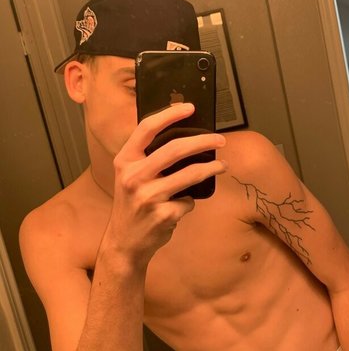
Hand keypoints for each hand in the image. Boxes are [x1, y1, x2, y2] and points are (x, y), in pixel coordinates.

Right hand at [101, 103, 226, 268]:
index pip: (146, 128)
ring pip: (190, 175)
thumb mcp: (129, 177)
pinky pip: (188, 201)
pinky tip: (182, 206)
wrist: (123, 243)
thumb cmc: (131, 204)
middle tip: (220, 140)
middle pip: (175, 149)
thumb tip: (185, 138)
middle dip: (203, 141)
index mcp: (124, 161)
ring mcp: (148, 196)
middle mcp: (133, 176)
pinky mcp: (163, 215)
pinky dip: (189, 201)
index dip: (169, 114)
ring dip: (212, 168)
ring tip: (223, 166)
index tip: (190, 107)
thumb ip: (148, 158)